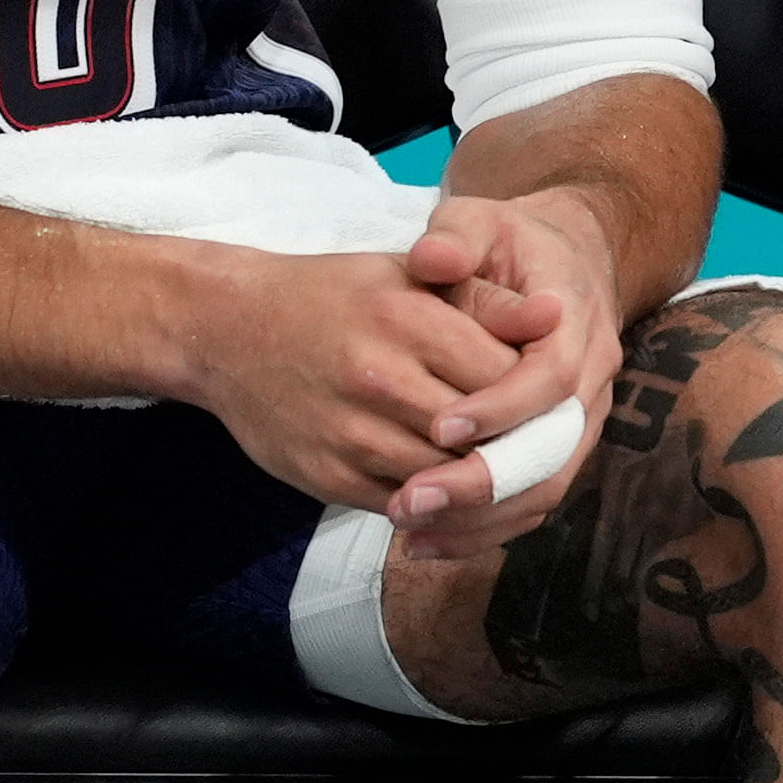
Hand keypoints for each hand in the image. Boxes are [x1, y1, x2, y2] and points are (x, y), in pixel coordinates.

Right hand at [183, 246, 535, 517]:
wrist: (224, 327)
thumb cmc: (332, 296)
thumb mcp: (407, 275)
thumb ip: (485, 299)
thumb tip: (557, 316)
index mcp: (405, 319)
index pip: (507, 375)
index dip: (539, 394)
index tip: (551, 397)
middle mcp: (377, 378)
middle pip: (483, 434)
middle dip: (520, 444)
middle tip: (544, 444)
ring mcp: (347, 433)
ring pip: (448, 480)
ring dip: (485, 483)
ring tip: (509, 470)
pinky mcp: (325, 476)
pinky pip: (404, 507)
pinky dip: (440, 507)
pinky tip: (459, 492)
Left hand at [383, 189, 632, 560]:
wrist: (568, 262)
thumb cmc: (514, 242)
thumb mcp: (484, 219)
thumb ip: (457, 235)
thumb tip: (433, 258)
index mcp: (579, 324)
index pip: (550, 379)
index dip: (500, 407)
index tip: (438, 426)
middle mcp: (593, 381)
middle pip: (553, 450)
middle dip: (483, 483)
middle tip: (411, 500)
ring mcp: (582, 421)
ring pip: (547, 487)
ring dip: (480, 518)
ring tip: (409, 531)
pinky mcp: (561, 448)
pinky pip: (533, 501)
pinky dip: (484, 529)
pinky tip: (426, 543)